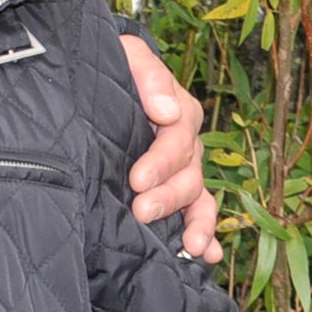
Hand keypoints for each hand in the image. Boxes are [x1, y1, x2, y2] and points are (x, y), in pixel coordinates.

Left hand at [119, 36, 222, 262]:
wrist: (103, 76)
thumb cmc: (116, 66)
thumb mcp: (128, 56)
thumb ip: (148, 74)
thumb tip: (166, 111)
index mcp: (179, 112)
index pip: (177, 140)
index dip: (160, 162)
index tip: (137, 180)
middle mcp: (186, 144)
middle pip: (188, 174)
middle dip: (168, 197)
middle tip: (142, 211)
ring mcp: (183, 169)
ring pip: (198, 198)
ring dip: (197, 223)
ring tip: (191, 245)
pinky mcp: (174, 188)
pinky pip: (198, 212)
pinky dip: (206, 234)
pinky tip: (207, 256)